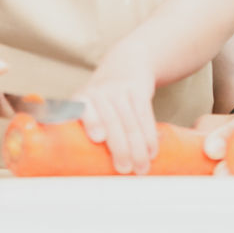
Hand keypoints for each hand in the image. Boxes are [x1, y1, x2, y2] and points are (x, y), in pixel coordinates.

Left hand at [77, 45, 157, 174]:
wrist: (126, 63)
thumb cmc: (102, 97)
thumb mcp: (87, 105)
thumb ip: (84, 129)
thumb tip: (81, 167)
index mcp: (82, 98)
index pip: (83, 109)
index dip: (91, 121)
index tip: (98, 138)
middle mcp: (99, 91)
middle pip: (112, 121)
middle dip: (120, 148)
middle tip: (125, 169)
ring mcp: (119, 90)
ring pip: (131, 122)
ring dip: (138, 148)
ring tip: (141, 168)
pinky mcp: (139, 91)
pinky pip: (145, 116)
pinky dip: (149, 137)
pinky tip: (152, 151)